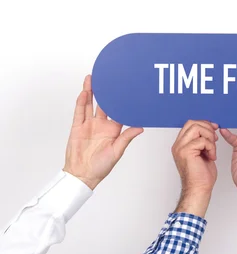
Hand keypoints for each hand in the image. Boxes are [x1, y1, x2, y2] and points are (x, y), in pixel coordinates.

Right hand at [64, 75, 143, 189]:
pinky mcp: (77, 127)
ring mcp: (89, 124)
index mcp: (114, 129)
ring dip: (91, 92)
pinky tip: (84, 93)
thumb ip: (127, 137)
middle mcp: (102, 124)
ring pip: (90, 104)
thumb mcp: (117, 151)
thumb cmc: (101, 166)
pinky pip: (79, 112)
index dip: (122, 101)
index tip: (127, 89)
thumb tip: (141, 127)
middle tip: (109, 78)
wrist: (82, 174)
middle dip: (106, 92)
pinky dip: (81, 102)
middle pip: (104, 104)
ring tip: (93, 79)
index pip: (119, 111)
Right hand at [172, 120, 218, 216]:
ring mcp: (180, 148)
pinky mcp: (186, 152)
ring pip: (197, 128)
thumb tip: (209, 127)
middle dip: (207, 128)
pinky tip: (212, 157)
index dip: (204, 124)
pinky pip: (202, 140)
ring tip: (212, 149)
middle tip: (214, 139)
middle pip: (192, 123)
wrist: (199, 189)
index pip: (190, 124)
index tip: (214, 129)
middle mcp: (178, 145)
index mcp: (181, 144)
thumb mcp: (202, 152)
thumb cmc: (202, 175)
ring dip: (209, 137)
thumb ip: (202, 140)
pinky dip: (211, 147)